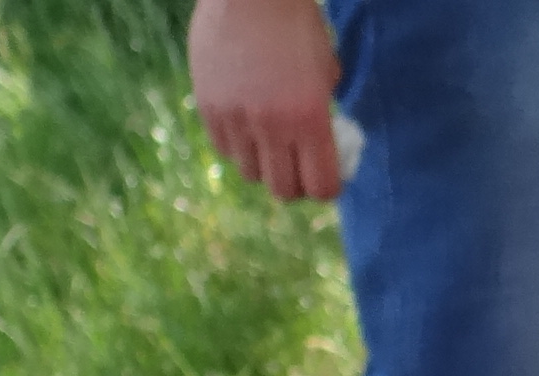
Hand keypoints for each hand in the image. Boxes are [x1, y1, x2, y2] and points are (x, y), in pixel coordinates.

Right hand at [189, 0, 343, 200]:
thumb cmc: (295, 24)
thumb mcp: (325, 68)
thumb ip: (323, 111)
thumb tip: (323, 147)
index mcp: (311, 117)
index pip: (322, 186)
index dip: (328, 187)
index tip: (327, 177)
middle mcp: (273, 125)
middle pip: (284, 190)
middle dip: (295, 184)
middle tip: (297, 168)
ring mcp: (238, 119)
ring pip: (251, 173)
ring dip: (264, 165)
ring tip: (269, 144)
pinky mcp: (210, 108)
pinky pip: (225, 150)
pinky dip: (239, 146)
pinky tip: (247, 125)